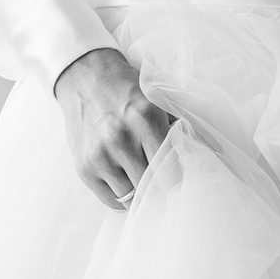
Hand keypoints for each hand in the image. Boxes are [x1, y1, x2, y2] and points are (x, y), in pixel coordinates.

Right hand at [54, 45, 175, 211]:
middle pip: (151, 186)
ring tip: (145, 183)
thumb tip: (195, 159)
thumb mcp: (156, 100)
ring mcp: (99, 156)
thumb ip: (175, 129)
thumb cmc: (125, 90)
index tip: (184, 187)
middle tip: (167, 188)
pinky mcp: (83, 168)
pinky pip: (110, 200)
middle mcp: (120, 140)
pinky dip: (122, 199)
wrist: (84, 78)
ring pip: (131, 198)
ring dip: (141, 195)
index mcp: (144, 119)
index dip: (179, 183)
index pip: (170, 168)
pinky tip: (128, 184)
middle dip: (162, 190)